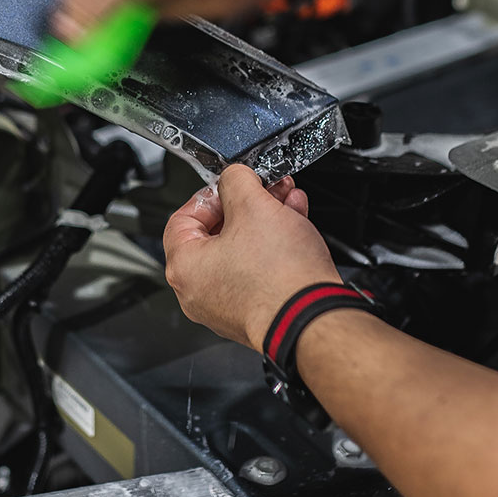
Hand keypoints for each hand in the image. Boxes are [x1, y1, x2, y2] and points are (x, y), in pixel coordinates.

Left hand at [162, 164, 340, 353]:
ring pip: (241, 249)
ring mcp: (226, 305)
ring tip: (286, 202)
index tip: (232, 185)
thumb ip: (236, 181)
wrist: (314, 319)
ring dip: (264, 220)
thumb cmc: (279, 277)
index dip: (211, 194)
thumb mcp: (253, 205)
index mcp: (184, 267)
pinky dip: (273, 246)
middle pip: (216, 233)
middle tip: (264, 189)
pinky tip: (294, 225)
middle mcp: (199, 292)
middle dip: (246, 204)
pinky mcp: (255, 311)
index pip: (183, 218)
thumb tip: (235, 177)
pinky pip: (257, 270)